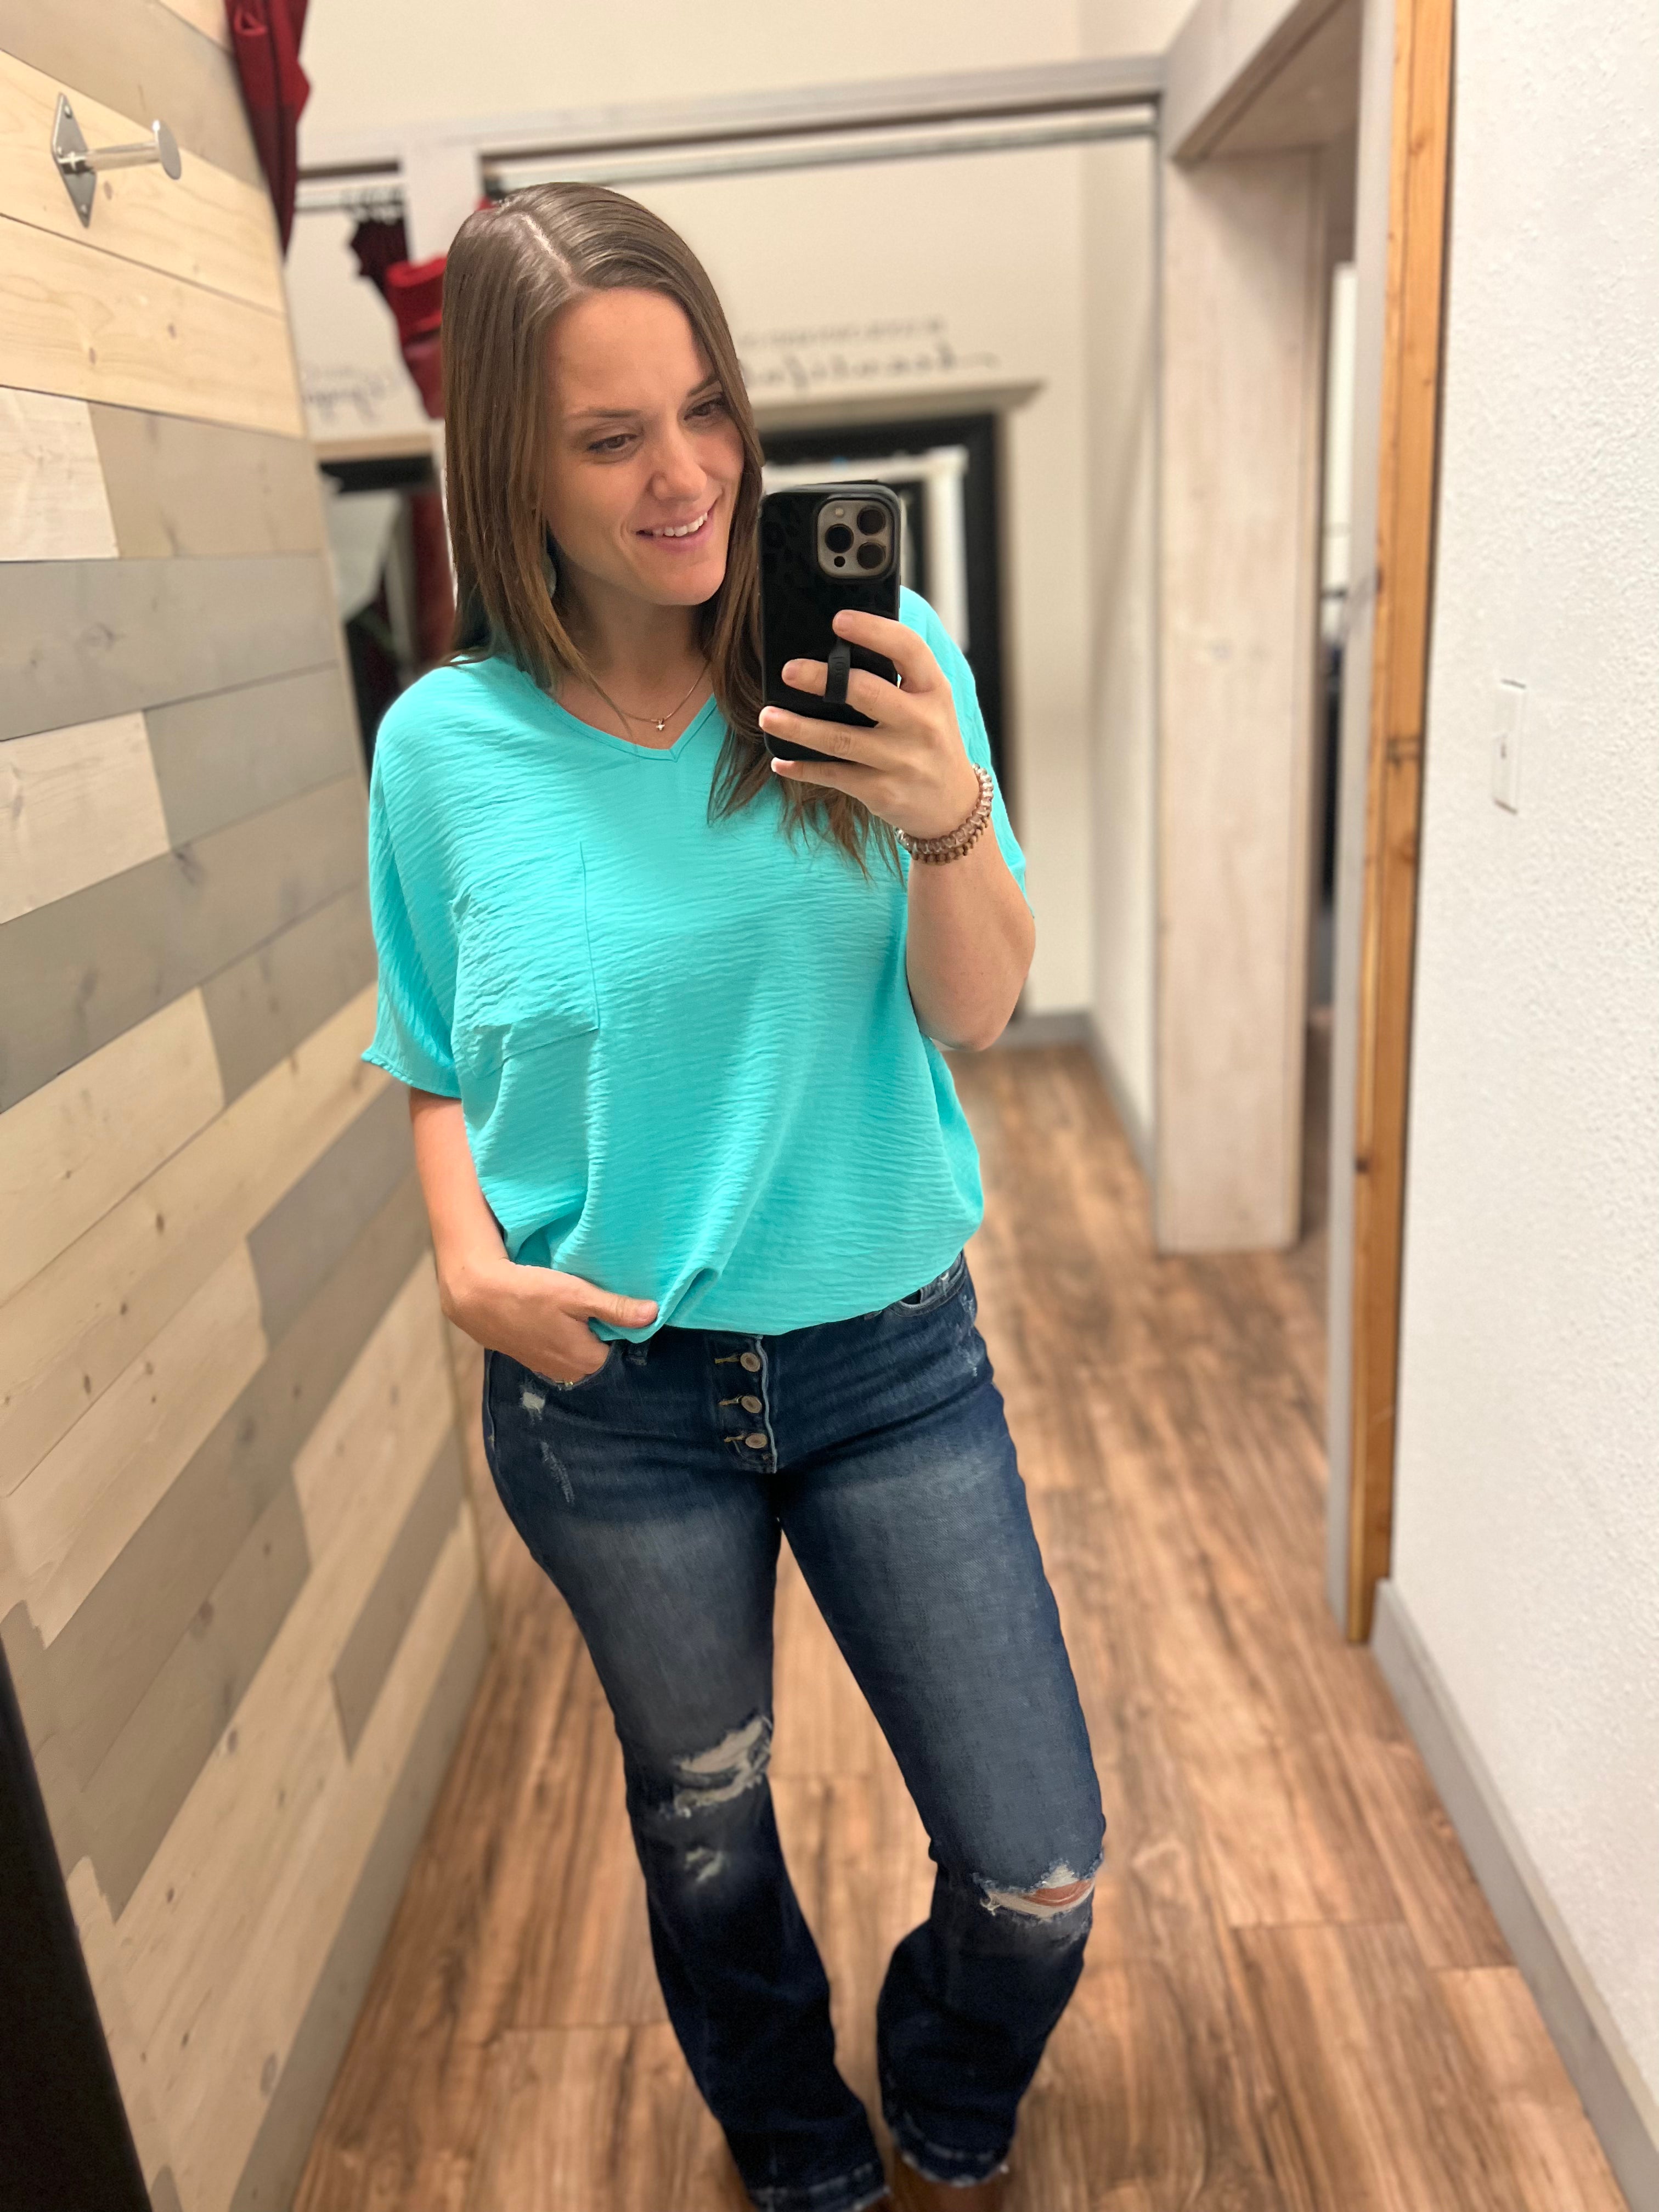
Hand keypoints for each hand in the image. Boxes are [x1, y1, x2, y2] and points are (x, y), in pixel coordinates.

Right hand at [444, 1254, 656, 1383]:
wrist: (479, 1298)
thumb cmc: (530, 1293)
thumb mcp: (577, 1295)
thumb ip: (616, 1308)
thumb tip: (654, 1314)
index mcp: (587, 1360)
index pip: (623, 1351)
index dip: (626, 1329)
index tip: (623, 1308)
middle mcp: (571, 1372)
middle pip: (602, 1354)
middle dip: (606, 1334)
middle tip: (601, 1305)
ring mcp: (550, 1368)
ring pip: (581, 1354)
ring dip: (584, 1337)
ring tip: (578, 1311)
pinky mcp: (534, 1360)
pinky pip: (562, 1353)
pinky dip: (565, 1339)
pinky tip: (557, 1318)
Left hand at [759, 608, 983, 842]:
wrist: (952, 805)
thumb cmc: (931, 742)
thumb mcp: (930, 704)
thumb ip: (897, 678)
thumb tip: (838, 651)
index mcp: (934, 690)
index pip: (908, 649)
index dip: (873, 631)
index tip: (838, 620)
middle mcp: (921, 724)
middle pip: (867, 693)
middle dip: (822, 679)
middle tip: (788, 671)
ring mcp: (902, 760)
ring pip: (841, 739)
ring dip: (798, 728)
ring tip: (768, 716)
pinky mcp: (882, 791)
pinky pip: (834, 776)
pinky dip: (803, 769)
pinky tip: (781, 762)